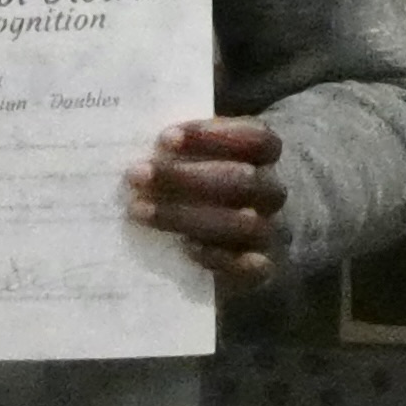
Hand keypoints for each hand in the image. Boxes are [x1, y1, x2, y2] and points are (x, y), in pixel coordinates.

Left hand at [126, 117, 285, 294]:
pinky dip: (218, 256)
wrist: (242, 244)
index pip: (257, 138)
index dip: (213, 136)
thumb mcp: (198, 161)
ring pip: (244, 223)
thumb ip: (179, 152)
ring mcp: (272, 231)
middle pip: (243, 180)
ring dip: (186, 216)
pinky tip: (185, 247)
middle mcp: (272, 192)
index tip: (164, 139)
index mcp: (263, 157)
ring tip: (139, 210)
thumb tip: (133, 144)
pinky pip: (251, 266)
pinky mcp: (265, 268)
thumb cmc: (206, 188)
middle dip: (185, 177)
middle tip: (136, 175)